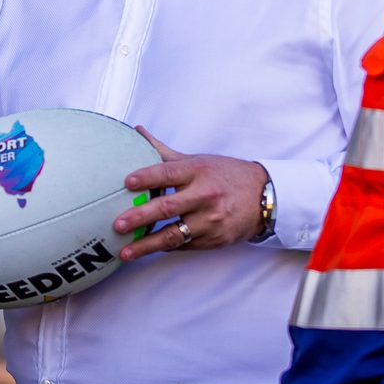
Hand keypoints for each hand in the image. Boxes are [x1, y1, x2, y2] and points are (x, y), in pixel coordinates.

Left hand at [112, 128, 268, 260]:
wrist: (265, 197)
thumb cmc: (226, 175)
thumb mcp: (198, 160)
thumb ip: (165, 152)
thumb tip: (138, 132)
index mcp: (199, 171)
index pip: (168, 173)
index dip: (147, 177)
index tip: (127, 182)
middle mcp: (205, 196)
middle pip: (168, 207)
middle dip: (141, 216)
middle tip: (118, 224)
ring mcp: (210, 220)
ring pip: (174, 234)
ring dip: (147, 244)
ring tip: (126, 251)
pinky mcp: (214, 239)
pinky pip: (184, 245)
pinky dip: (165, 247)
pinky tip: (147, 250)